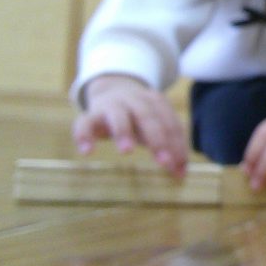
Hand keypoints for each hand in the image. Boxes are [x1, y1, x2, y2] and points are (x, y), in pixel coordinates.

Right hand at [72, 74, 187, 176]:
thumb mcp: (154, 128)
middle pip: (147, 116)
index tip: (178, 167)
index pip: (169, 122)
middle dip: (157, 138)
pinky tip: (87, 152)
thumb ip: (168, 148)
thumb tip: (181, 176)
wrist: (110, 89)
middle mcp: (134, 100)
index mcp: (155, 102)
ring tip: (127, 151)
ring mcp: (111, 106)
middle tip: (164, 162)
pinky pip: (84, 123)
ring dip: (123, 132)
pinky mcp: (90, 115)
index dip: (176, 144)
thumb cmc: (139, 117)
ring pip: (118, 116)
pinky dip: (84, 136)